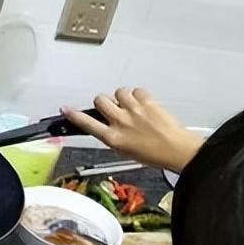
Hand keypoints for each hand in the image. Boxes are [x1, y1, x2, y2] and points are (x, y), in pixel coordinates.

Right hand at [62, 87, 204, 173]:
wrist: (177, 149)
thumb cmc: (154, 154)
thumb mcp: (126, 151)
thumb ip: (114, 136)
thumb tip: (108, 126)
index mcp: (113, 138)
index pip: (87, 124)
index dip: (74, 115)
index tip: (66, 109)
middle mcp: (121, 122)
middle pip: (100, 100)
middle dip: (104, 102)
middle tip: (112, 108)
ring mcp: (134, 109)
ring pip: (117, 92)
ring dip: (122, 98)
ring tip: (132, 108)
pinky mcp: (147, 100)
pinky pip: (136, 90)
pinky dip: (138, 96)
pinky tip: (144, 105)